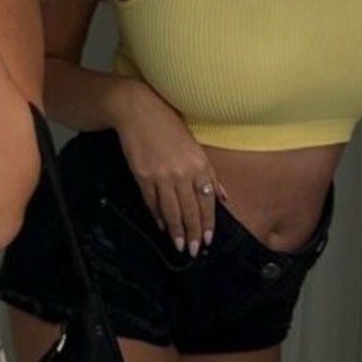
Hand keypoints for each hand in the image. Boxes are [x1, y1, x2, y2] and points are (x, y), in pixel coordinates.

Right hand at [112, 80, 226, 256]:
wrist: (138, 111)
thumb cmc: (169, 125)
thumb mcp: (195, 147)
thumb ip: (210, 174)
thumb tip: (224, 197)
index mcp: (200, 164)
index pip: (207, 201)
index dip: (207, 222)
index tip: (208, 239)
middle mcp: (183, 172)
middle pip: (190, 210)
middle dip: (193, 233)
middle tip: (194, 250)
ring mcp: (162, 175)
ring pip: (172, 210)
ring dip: (176, 230)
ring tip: (179, 246)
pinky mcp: (143, 176)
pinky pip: (152, 202)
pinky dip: (158, 215)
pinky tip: (161, 226)